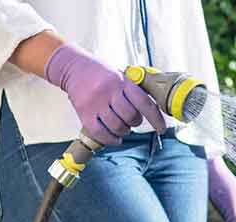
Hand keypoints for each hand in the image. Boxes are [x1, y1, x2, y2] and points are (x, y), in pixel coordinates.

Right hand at [44, 43, 165, 145]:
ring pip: (117, 127)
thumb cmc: (100, 73)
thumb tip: (152, 110)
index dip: (156, 119)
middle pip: (131, 117)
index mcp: (122, 81)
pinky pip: (101, 133)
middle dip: (135, 123)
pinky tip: (114, 138)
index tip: (162, 128)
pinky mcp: (84, 113)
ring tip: (121, 127)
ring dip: (123, 132)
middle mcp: (110, 91)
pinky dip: (110, 139)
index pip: (144, 103)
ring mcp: (96, 103)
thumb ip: (133, 90)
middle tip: (131, 121)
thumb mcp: (120, 75)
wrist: (73, 67)